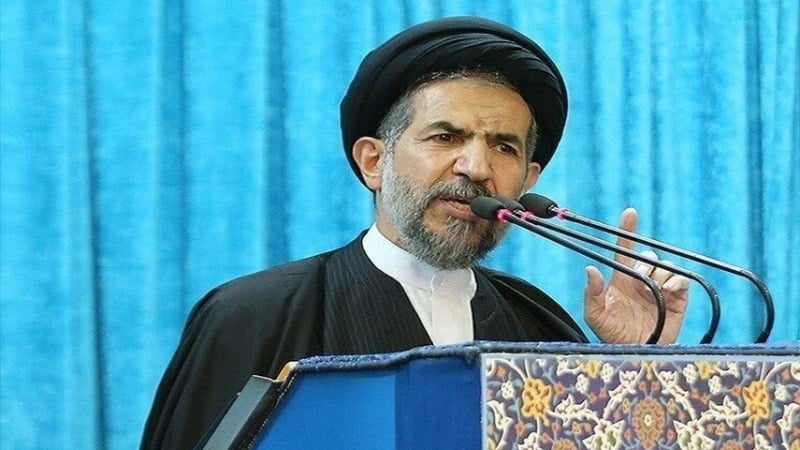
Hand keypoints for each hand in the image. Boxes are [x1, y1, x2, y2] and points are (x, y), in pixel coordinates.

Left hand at [583, 208, 688, 343]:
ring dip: (659, 274)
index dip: (627, 230)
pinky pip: (681, 280)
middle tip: (639, 282)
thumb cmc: (611, 335)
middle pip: (647, 256)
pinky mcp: (677, 299)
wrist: (634, 353)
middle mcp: (641, 280)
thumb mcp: (595, 314)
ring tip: (652, 291)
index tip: (630, 213)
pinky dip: (677, 281)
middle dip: (644, 264)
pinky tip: (669, 291)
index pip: (624, 249)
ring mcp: (660, 288)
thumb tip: (590, 269)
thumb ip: (592, 293)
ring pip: (664, 266)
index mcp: (621, 278)